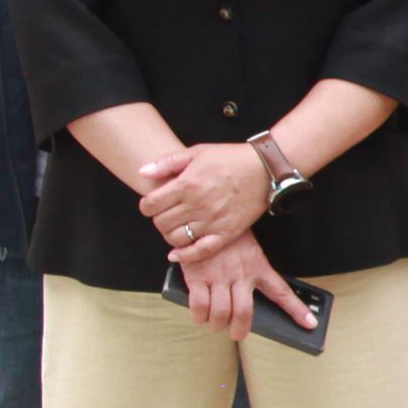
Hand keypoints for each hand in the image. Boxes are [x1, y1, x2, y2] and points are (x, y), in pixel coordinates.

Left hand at [136, 141, 273, 267]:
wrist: (264, 168)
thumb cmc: (230, 158)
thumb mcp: (197, 152)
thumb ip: (168, 162)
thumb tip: (143, 172)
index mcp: (187, 184)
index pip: (151, 205)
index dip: (146, 206)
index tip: (152, 204)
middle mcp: (197, 205)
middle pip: (161, 223)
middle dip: (158, 219)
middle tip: (166, 214)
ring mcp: (212, 222)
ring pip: (176, 239)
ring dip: (170, 235)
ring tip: (176, 227)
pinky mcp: (226, 233)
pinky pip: (199, 252)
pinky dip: (184, 256)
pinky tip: (177, 254)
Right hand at [175, 229, 317, 341]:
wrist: (203, 216)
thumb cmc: (228, 237)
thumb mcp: (249, 250)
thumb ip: (253, 272)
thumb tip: (249, 301)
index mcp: (258, 267)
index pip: (281, 291)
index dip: (296, 309)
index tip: (310, 324)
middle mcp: (240, 274)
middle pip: (244, 313)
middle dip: (239, 330)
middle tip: (236, 333)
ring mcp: (218, 275)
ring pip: (221, 313)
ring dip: (218, 325)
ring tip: (216, 324)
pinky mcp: (197, 275)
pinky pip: (200, 305)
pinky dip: (200, 316)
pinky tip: (201, 316)